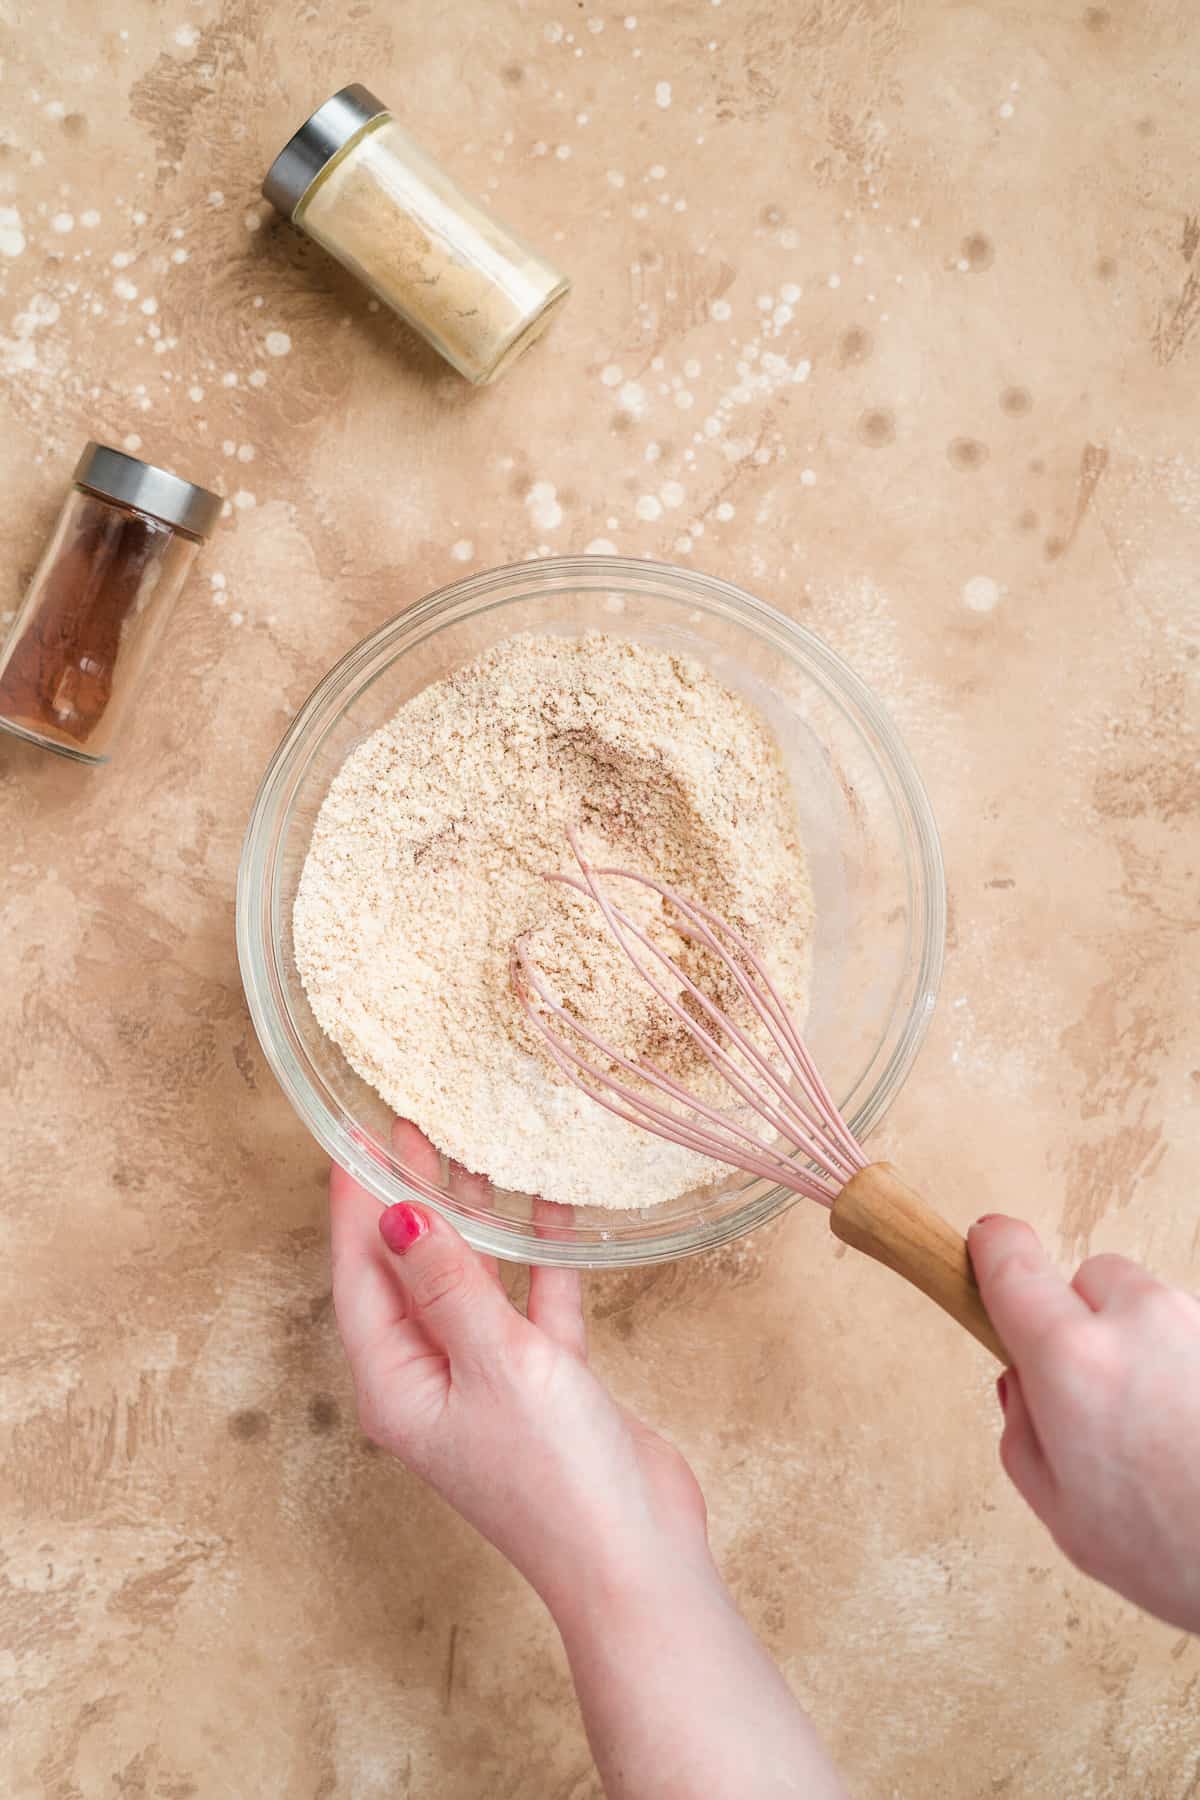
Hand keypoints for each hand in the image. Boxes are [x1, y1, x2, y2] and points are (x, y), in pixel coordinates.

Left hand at [330, 1122, 709, 1617]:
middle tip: (409, 1123)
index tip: (353, 1137)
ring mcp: (490, 1380)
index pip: (360, 1276)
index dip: (355, 1203)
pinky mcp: (545, 1382)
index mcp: (397, 1385)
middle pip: (409, 1270)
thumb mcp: (494, 1365)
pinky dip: (539, 1258)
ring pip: (472, 1280)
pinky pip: (532, 1303)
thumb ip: (448, 1285)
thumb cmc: (555, 1479)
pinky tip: (550, 1206)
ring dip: (475, 1219)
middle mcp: (433, 1380)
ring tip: (472, 1145)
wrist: (636, 1559)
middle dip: (409, 1197)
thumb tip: (395, 1218)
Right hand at [969, 1215, 1199, 1631]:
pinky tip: (1194, 1428)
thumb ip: (1021, 1432)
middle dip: (1081, 1323)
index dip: (991, 1249)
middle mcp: (1139, 1318)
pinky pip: (1191, 1334)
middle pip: (1089, 1280)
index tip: (986, 1247)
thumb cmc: (1183, 1553)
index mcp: (1072, 1359)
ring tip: (1161, 1429)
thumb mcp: (1064, 1515)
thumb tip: (1021, 1384)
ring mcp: (1197, 1322)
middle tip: (1095, 1397)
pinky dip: (1185, 1365)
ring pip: (1148, 1305)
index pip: (1011, 1261)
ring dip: (1142, 1344)